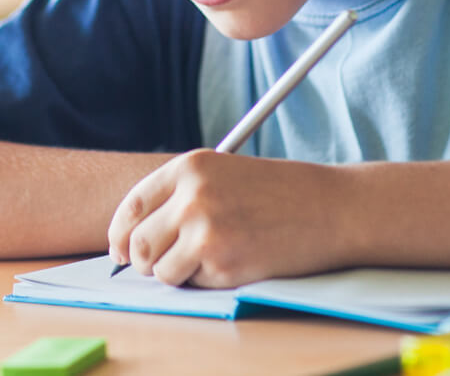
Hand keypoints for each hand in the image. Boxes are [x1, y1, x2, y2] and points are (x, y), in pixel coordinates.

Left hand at [107, 148, 344, 288]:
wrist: (329, 207)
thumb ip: (181, 196)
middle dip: (145, 261)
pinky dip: (205, 281)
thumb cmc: (279, 192)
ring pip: (160, 269)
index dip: (120, 234)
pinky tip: (235, 260)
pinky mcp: (222, 262)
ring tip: (212, 256)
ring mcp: (205, 229)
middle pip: (138, 242)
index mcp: (190, 166)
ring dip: (178, 272)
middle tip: (163, 264)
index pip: (132, 206)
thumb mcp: (224, 174)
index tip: (120, 251)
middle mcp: (191, 195)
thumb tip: (134, 238)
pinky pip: (192, 283)